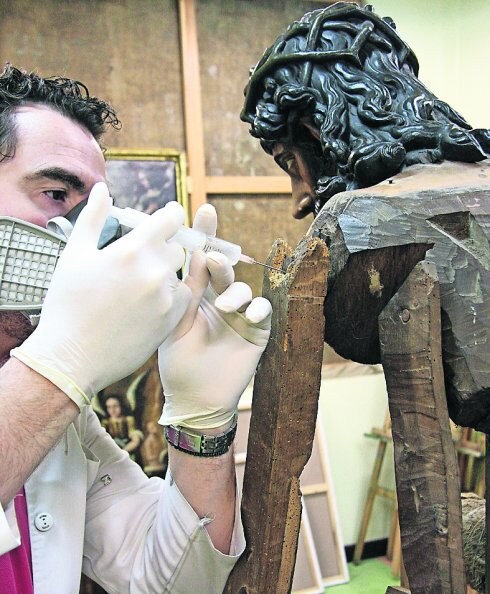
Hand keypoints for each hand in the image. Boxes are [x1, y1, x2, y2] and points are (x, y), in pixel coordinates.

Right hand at [11, 182, 191, 407]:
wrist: (72, 356)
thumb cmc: (68, 303)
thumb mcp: (75, 254)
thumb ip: (93, 217)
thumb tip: (102, 189)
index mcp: (133, 250)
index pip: (171, 218)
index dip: (169, 215)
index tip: (165, 217)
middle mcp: (156, 271)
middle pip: (175, 246)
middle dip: (161, 248)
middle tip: (139, 259)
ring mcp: (167, 297)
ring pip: (179, 273)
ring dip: (165, 273)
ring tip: (137, 286)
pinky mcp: (173, 320)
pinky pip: (182, 297)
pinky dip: (170, 295)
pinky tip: (145, 303)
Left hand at [158, 204, 271, 429]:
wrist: (194, 400)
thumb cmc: (178, 364)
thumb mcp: (175, 323)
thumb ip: (185, 291)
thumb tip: (187, 254)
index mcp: (197, 297)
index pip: (201, 261)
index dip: (205, 236)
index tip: (205, 211)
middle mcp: (220, 301)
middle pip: (225, 269)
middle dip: (221, 260)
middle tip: (212, 259)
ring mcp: (239, 317)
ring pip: (244, 289)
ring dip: (234, 293)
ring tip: (221, 308)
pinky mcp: (256, 333)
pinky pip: (264, 312)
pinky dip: (259, 310)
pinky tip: (249, 315)